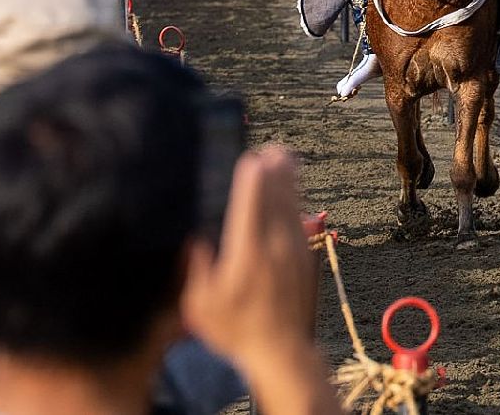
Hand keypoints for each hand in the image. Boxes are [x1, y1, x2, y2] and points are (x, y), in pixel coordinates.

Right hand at [182, 148, 334, 414]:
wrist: (281, 351)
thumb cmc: (236, 330)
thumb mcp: (201, 305)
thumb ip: (196, 269)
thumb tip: (193, 238)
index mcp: (248, 254)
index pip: (251, 207)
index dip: (251, 180)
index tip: (249, 158)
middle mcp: (275, 247)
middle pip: (277, 198)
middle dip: (274, 171)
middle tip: (269, 148)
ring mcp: (295, 251)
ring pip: (293, 205)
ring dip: (288, 180)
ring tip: (282, 157)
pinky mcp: (306, 258)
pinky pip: (301, 219)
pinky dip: (295, 200)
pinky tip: (291, 191)